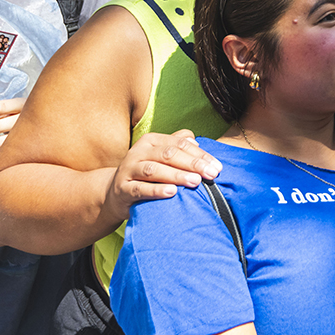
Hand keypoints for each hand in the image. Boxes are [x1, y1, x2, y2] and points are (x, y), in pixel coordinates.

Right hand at [101, 129, 222, 222]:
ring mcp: (129, 170)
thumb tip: (196, 140)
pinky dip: (156, 190)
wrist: (116, 193)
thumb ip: (177, 145)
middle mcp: (139, 152)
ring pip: (155, 170)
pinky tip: (172, 192)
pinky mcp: (123, 188)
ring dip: (177, 175)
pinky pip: (140, 189)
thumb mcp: (160, 156)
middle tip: (211, 174)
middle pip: (169, 155)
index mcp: (151, 141)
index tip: (217, 167)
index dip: (200, 155)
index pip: (180, 144)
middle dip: (193, 164)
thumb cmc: (146, 173)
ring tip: (196, 182)